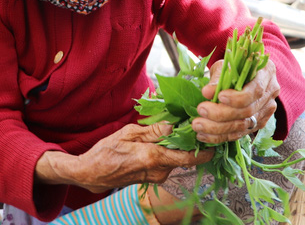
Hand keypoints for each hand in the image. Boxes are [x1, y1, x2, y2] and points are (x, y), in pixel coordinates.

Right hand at [35, 123, 212, 192]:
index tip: (212, 140)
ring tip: (170, 131)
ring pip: (174, 159)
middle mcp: (158, 171)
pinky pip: (166, 164)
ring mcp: (155, 177)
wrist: (92, 174)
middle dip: (187, 142)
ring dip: (175, 147)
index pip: (188, 157)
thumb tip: (173, 126)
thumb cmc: (106, 152)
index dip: (204, 151)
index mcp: (153, 158)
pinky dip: (167, 153)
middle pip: (182, 156)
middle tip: (188, 125)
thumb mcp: (127, 134)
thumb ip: (152, 131)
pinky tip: (159, 142)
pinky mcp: (152, 179)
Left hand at [191, 59, 279, 143]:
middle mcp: (270, 94)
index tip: (219, 96)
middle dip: (221, 114)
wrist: (244, 74)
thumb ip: (218, 78)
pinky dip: (219, 136)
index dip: (238, 97)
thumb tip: (207, 92)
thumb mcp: (226, 65)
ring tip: (197, 125)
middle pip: (248, 111)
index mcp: (266, 73)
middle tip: (200, 109)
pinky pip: (239, 134)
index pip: (255, 90)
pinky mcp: (257, 124)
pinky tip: (203, 135)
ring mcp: (266, 111)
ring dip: (217, 129)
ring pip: (243, 126)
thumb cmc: (234, 65)